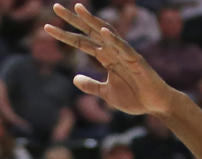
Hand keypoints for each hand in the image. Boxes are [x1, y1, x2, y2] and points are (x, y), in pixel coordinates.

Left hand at [46, 3, 176, 117]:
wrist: (155, 105)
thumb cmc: (134, 97)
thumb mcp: (107, 94)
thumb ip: (91, 86)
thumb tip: (74, 79)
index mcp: (105, 57)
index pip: (81, 43)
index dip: (64, 35)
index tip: (47, 27)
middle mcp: (113, 51)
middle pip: (89, 32)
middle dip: (73, 20)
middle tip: (55, 7)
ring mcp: (124, 54)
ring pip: (105, 33)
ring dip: (92, 21)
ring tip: (78, 8)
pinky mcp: (136, 61)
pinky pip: (124, 48)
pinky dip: (114, 40)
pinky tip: (103, 32)